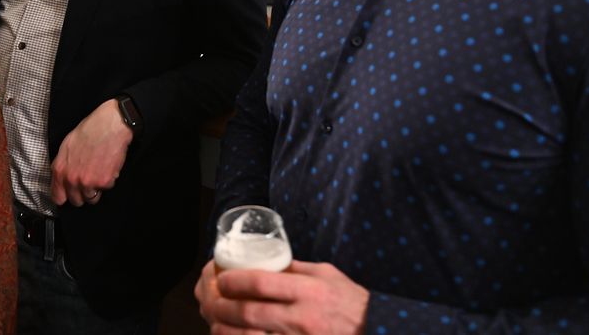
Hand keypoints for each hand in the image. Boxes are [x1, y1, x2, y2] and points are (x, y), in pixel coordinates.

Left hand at [50, 98, 131, 206]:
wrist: (110, 125)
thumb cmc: (89, 131)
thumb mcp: (66, 146)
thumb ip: (62, 165)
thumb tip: (62, 178)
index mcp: (60, 170)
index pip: (57, 196)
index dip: (64, 197)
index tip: (69, 196)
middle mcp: (72, 179)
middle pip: (76, 200)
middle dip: (82, 193)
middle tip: (88, 181)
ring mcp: (88, 182)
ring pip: (92, 199)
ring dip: (96, 189)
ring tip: (99, 172)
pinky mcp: (104, 182)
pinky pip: (106, 189)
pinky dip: (109, 180)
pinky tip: (108, 166)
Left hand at [195, 258, 369, 334]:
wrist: (377, 330)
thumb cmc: (350, 302)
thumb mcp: (327, 275)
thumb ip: (297, 270)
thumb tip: (268, 260)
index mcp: (308, 289)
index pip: (261, 282)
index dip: (234, 281)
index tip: (221, 278)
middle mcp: (303, 316)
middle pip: (251, 312)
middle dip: (223, 307)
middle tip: (211, 301)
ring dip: (228, 332)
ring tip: (216, 325)